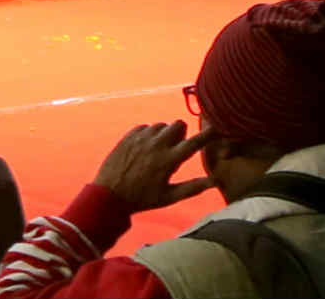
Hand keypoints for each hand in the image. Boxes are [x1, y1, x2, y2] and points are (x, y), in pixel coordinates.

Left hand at [87, 122, 212, 214]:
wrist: (109, 195)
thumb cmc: (142, 199)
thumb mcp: (169, 197)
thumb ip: (193, 188)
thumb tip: (215, 181)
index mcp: (168, 161)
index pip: (193, 142)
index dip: (207, 135)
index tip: (216, 128)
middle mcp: (156, 145)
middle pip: (178, 125)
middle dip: (182, 132)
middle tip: (177, 146)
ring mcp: (141, 138)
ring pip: (161, 125)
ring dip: (165, 134)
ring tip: (159, 150)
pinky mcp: (128, 136)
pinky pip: (145, 127)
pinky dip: (149, 134)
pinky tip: (145, 148)